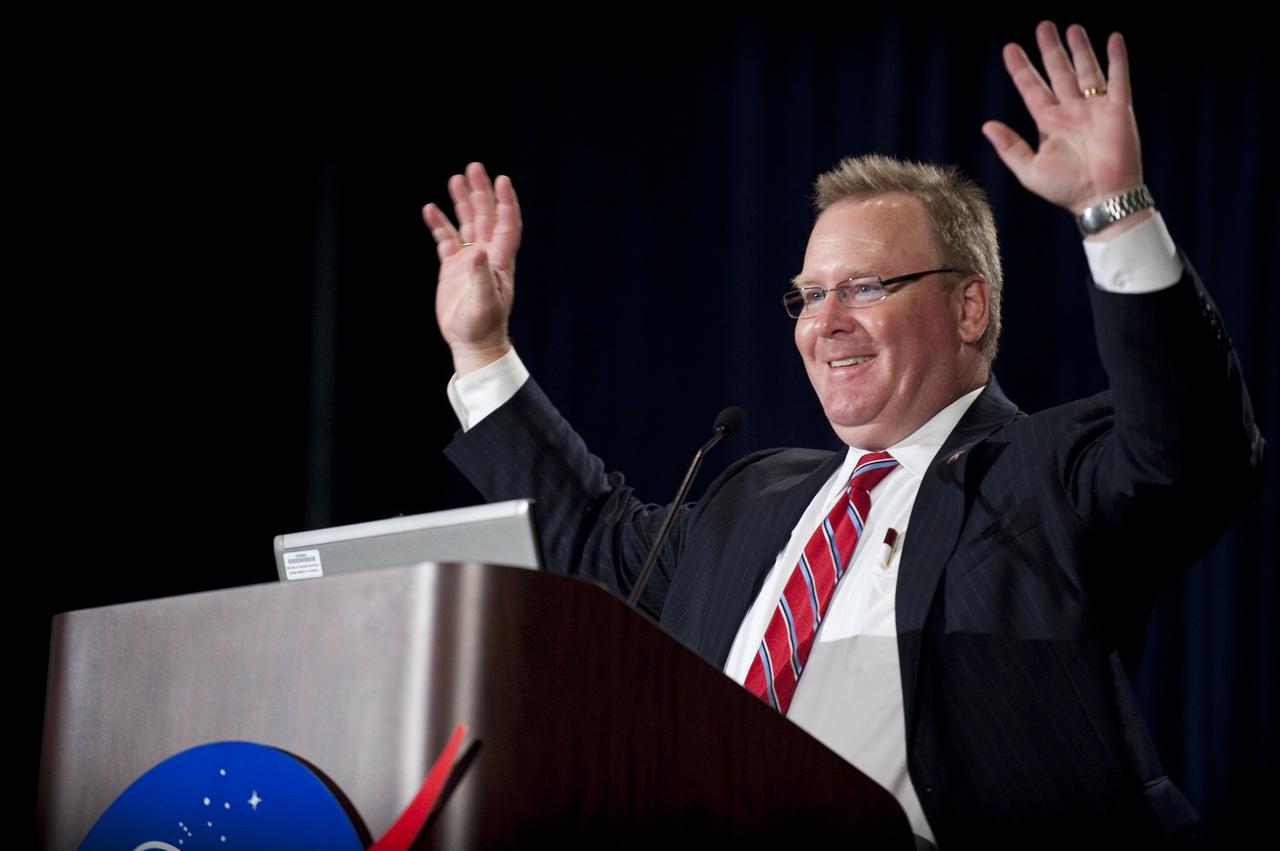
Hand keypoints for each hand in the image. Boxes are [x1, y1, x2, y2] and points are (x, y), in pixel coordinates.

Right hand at [422, 162, 521, 374]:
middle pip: (486, 216)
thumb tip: (475, 250)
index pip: (507, 224)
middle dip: (481, 192)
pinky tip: (430, 208)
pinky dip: (439, 224)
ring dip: (462, 202)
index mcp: (500, 260)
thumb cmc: (482, 327)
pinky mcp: (453, 268)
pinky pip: (446, 240)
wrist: (472, 344)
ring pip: (466, 224)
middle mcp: (487, 255)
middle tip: (474, 168)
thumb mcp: (483, 303)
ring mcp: (469, 261)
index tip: (502, 180)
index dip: (506, 202)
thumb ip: (480, 276)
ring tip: (455, 179)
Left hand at [983, 22, 1143, 217]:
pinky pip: (1118, 78)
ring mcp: (1095, 108)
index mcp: (1049, 123)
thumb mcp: (1029, 170)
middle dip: (1050, 50)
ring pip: (1086, 70)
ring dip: (1079, 49)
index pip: (1031, 88)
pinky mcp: (1118, 109)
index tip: (1009, 49)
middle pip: (1058, 72)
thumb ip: (1009, 147)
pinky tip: (1113, 39)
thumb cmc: (1066, 189)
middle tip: (1043, 26)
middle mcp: (1071, 112)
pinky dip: (1116, 58)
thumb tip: (986, 125)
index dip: (1021, 69)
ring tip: (1071, 28)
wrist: (1102, 198)